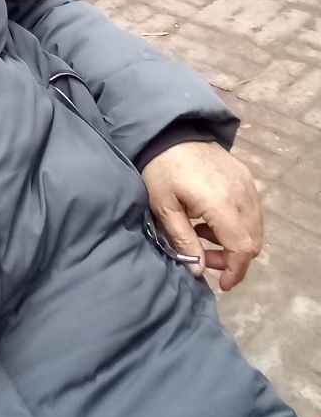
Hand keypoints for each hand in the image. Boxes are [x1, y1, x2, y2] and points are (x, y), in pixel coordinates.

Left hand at [141, 141, 262, 291]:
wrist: (169, 133)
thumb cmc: (160, 170)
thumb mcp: (164, 208)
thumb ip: (184, 240)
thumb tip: (198, 271)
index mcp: (221, 204)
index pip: (242, 247)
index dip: (235, 270)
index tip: (221, 283)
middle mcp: (242, 194)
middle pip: (253, 240)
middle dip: (233, 258)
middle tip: (204, 258)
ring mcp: (247, 184)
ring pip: (254, 226)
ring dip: (235, 241)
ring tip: (202, 235)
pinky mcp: (245, 176)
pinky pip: (251, 210)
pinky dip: (237, 223)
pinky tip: (210, 219)